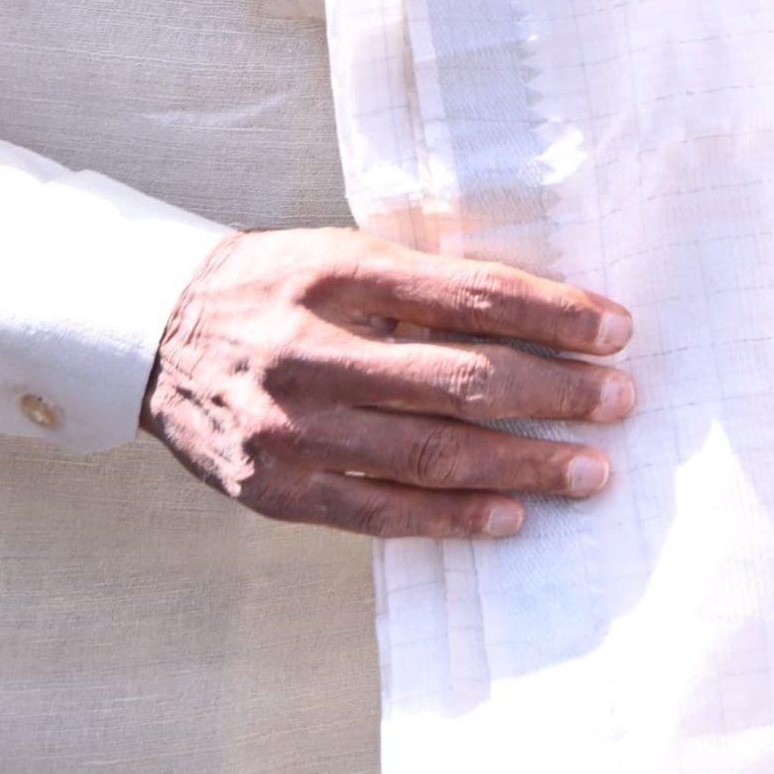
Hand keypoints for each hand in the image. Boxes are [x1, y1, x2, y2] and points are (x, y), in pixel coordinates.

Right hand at [142, 227, 634, 539]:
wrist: (152, 334)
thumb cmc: (273, 288)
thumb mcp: (338, 255)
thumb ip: (422, 285)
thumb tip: (543, 315)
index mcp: (334, 274)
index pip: (467, 294)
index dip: (552, 313)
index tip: (616, 329)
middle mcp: (310, 351)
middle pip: (459, 379)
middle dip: (555, 392)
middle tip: (622, 401)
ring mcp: (289, 428)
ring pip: (429, 455)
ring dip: (523, 465)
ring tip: (591, 470)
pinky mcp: (275, 490)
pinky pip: (380, 513)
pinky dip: (453, 518)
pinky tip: (512, 516)